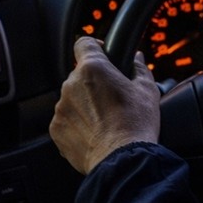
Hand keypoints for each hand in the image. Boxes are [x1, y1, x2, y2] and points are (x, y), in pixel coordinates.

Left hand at [50, 36, 160, 174]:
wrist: (121, 158)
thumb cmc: (135, 123)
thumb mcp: (146, 90)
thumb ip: (139, 68)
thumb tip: (137, 58)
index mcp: (93, 69)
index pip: (83, 43)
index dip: (94, 47)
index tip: (103, 55)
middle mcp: (71, 85)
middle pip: (80, 74)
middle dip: (94, 82)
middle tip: (112, 97)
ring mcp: (61, 108)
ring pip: (72, 98)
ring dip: (85, 104)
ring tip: (105, 120)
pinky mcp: (56, 129)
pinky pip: (66, 119)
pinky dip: (77, 123)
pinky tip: (96, 133)